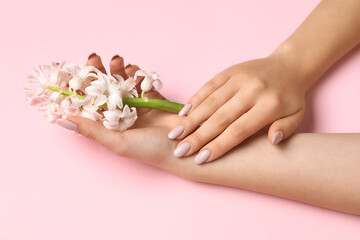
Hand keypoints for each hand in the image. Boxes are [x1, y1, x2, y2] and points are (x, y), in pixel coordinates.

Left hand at [60, 54, 191, 177]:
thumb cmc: (150, 150)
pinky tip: (133, 69)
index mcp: (109, 126)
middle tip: (94, 58)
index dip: (79, 89)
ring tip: (117, 59)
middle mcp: (120, 114)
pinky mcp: (152, 98)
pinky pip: (141, 82)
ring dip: (117, 70)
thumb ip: (92, 130)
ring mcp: (136, 105)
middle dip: (97, 73)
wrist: (185, 145)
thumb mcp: (118, 142)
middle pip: (104, 90)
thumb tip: (61, 119)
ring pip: (122, 83)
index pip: (88, 105)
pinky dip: (136, 73)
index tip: (72, 74)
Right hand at [168, 55, 305, 163]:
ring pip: (211, 101)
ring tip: (174, 134)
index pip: (239, 130)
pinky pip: (209, 85)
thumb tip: (271, 141)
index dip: (218, 145)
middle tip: (180, 151)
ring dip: (191, 119)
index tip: (200, 159)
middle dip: (198, 136)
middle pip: (220, 118)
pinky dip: (195, 99)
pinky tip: (182, 113)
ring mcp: (239, 78)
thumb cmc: (290, 97)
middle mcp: (252, 90)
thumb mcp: (297, 116)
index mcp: (269, 105)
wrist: (289, 66)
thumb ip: (285, 129)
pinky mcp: (230, 70)